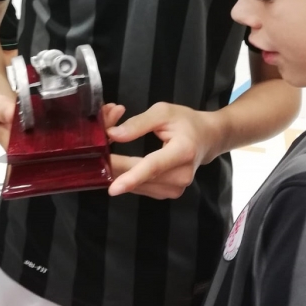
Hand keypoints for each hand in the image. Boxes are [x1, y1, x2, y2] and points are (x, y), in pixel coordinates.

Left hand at [106, 102, 221, 199]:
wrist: (208, 139)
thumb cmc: (186, 122)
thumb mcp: (163, 112)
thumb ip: (138, 123)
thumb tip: (112, 135)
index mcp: (183, 151)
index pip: (154, 166)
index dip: (132, 177)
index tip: (113, 188)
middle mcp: (181, 175)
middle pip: (140, 177)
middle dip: (115, 164)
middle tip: (97, 151)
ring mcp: (176, 188)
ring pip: (137, 185)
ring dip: (119, 172)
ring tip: (110, 153)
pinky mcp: (168, 193)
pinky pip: (141, 187)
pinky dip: (128, 177)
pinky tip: (121, 165)